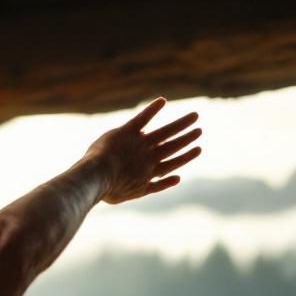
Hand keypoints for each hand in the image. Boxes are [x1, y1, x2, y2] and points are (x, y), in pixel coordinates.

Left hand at [82, 97, 201, 204]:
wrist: (97, 177)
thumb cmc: (105, 189)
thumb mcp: (128, 194)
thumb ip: (146, 187)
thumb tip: (168, 180)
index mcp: (148, 173)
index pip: (170, 164)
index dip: (184, 157)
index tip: (197, 150)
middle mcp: (148, 158)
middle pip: (172, 147)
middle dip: (187, 138)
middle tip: (199, 130)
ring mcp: (139, 144)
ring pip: (165, 132)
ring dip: (180, 125)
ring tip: (194, 117)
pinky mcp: (127, 132)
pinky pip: (142, 118)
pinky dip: (153, 109)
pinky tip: (162, 101)